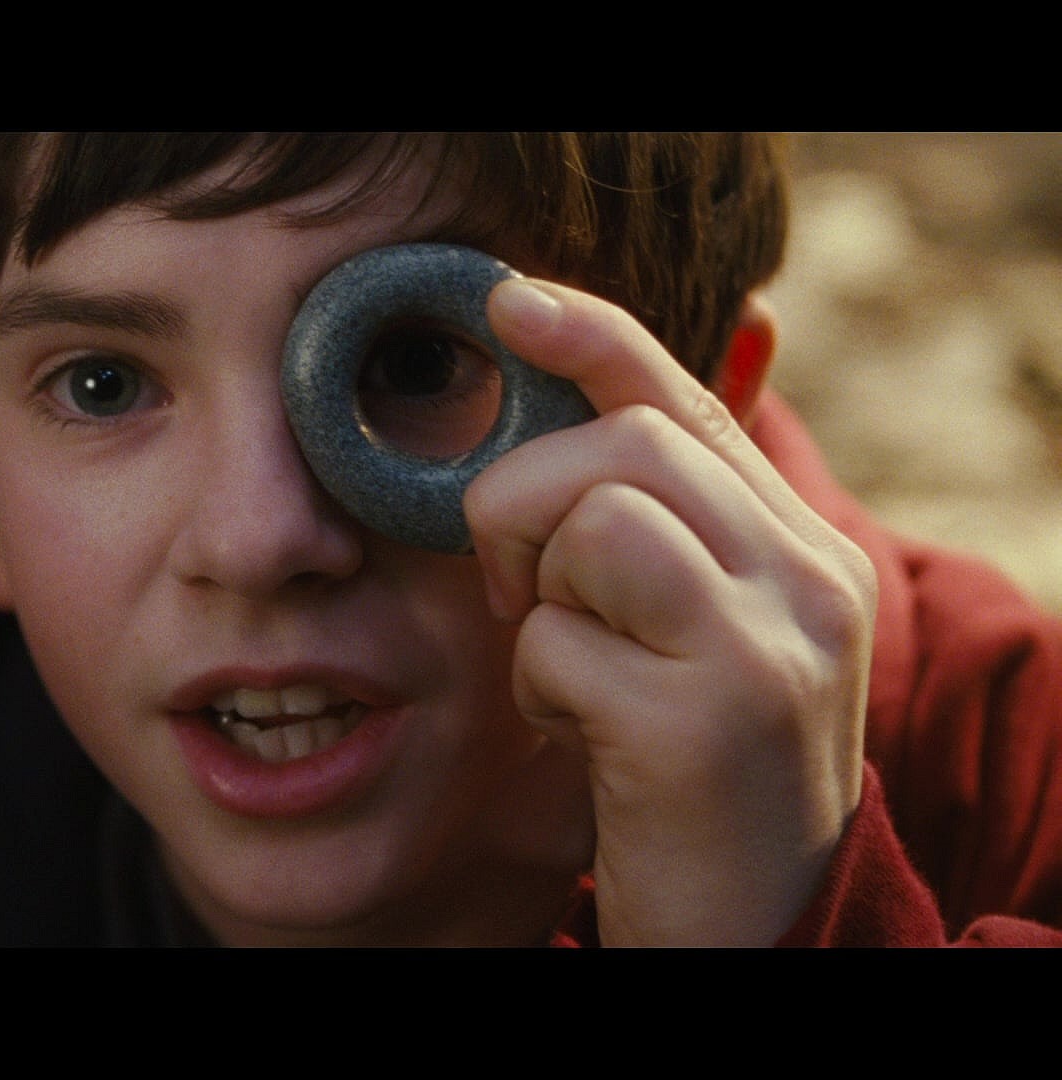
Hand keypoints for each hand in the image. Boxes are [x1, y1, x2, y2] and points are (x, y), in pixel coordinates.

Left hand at [467, 278, 876, 945]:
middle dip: (526, 501)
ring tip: (574, 668)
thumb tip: (565, 412)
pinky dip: (542, 687)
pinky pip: (557, 640)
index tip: (511, 305)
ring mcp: (766, 646)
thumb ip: (656, 532)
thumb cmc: (694, 776)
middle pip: (620, 442)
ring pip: (591, 518)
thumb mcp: (698, 638)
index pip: (686, 403)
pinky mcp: (707, 720)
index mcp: (801, 550)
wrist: (757, 929)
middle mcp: (805, 580)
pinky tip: (586, 738)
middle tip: (526, 590)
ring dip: (540, 595)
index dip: (593, 336)